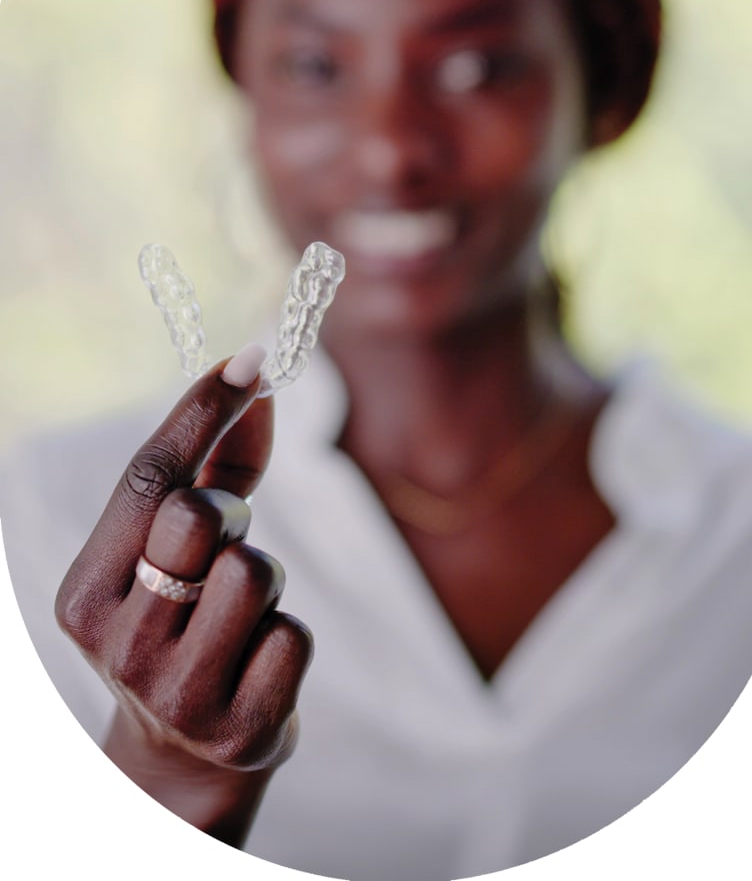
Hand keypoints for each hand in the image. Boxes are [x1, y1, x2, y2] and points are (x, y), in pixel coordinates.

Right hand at [55, 350, 312, 843]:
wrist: (185, 762)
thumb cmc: (185, 626)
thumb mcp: (179, 555)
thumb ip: (216, 468)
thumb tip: (260, 384)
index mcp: (86, 593)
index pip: (146, 479)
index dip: (201, 409)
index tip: (251, 358)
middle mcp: (118, 644)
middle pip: (199, 518)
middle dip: (232, 516)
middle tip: (225, 550)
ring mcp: (175, 694)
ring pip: (255, 574)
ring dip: (265, 585)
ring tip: (240, 620)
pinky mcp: (238, 730)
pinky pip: (294, 636)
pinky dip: (287, 639)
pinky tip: (258, 668)